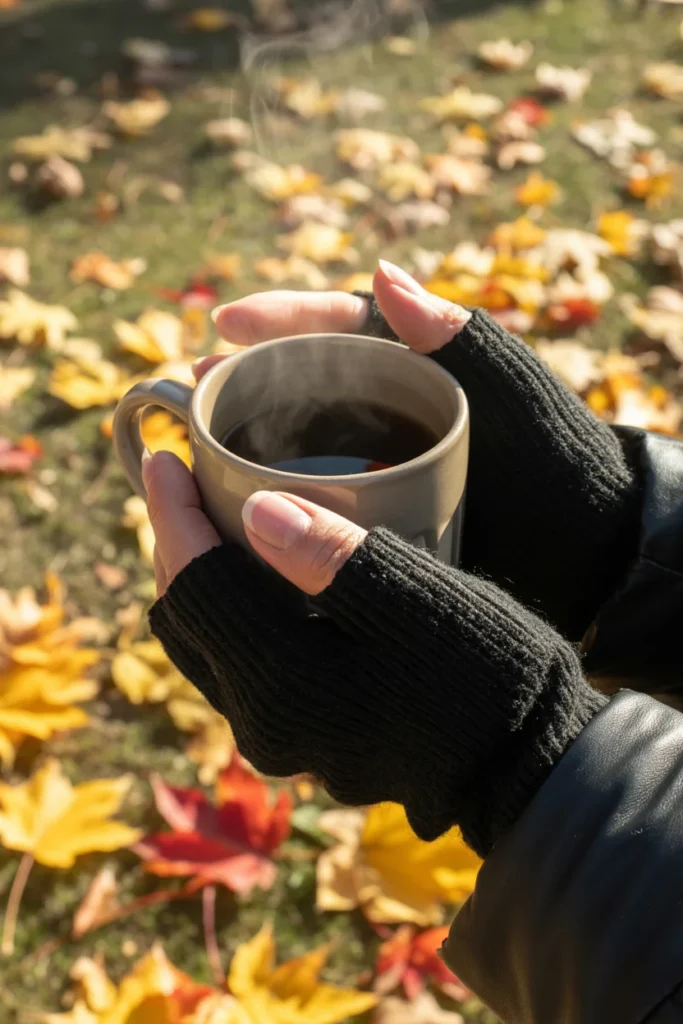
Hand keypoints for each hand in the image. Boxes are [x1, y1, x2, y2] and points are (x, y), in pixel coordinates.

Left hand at [147, 449, 600, 856]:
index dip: (173, 515)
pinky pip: (236, 665)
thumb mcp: (419, 603)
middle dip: (174, 544)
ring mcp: (280, 740)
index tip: (165, 456)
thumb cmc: (490, 675)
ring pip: (204, 645)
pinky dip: (229, 611)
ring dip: (199, 578)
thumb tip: (254, 510)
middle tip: (183, 480)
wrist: (530, 767)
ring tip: (209, 517)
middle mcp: (263, 725)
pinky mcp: (302, 738)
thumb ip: (334, 558)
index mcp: (283, 688)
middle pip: (185, 619)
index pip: (196, 588)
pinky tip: (253, 574)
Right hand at [184, 261, 640, 641]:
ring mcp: (392, 457)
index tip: (226, 325)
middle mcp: (403, 404)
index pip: (345, 325)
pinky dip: (285, 487)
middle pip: (314, 376)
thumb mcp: (513, 401)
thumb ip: (462, 341)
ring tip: (203, 433)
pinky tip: (248, 500)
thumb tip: (383, 272)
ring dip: (258, 428)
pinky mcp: (388, 509)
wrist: (592, 553)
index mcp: (428, 365)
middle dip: (254, 372)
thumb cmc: (557, 467)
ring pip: (311, 433)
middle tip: (197, 381)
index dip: (284, 318)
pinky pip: (325, 487)